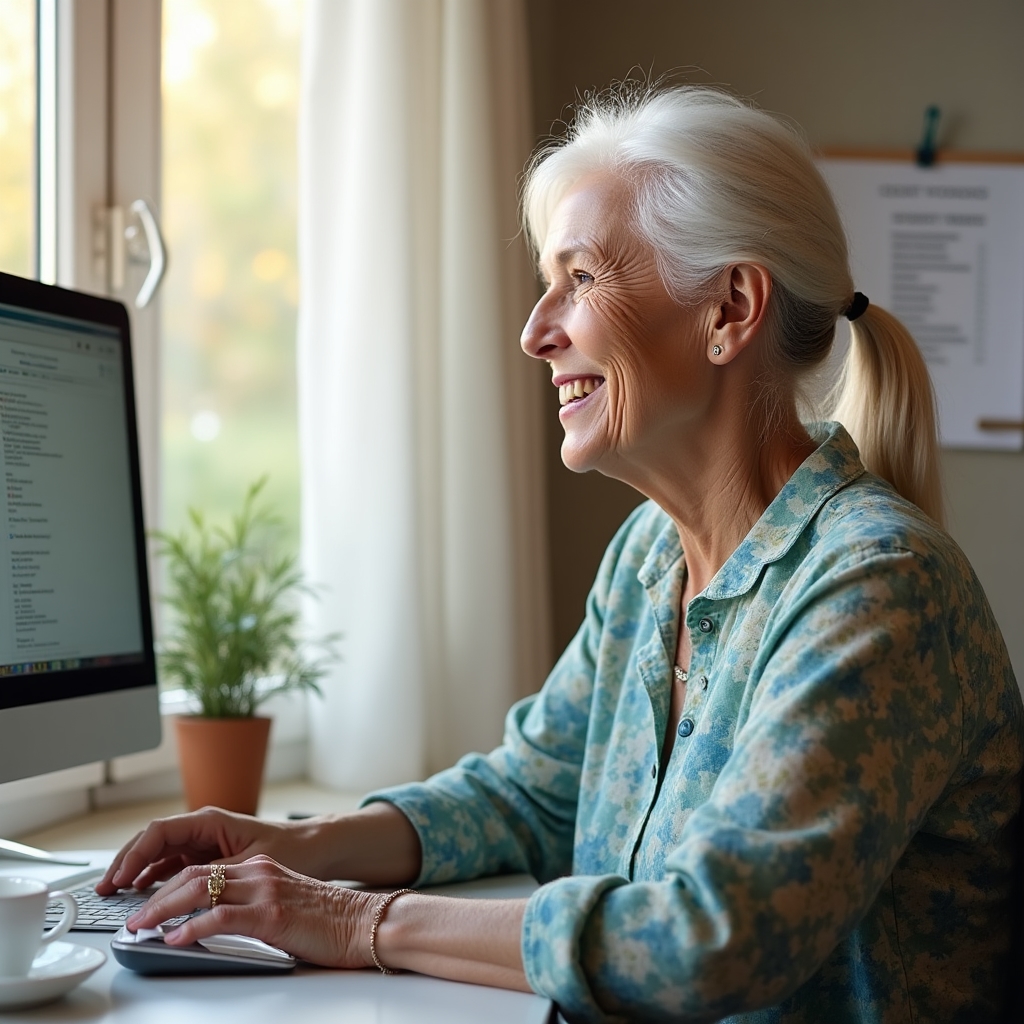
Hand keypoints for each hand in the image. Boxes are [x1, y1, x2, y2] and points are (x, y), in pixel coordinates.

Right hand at [96, 806, 325, 894]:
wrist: (316, 847)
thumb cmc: (291, 848)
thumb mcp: (250, 861)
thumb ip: (215, 873)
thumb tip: (184, 887)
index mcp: (210, 820)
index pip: (160, 831)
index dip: (135, 854)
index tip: (119, 877)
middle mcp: (202, 827)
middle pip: (152, 841)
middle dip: (126, 862)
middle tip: (104, 888)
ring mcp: (203, 842)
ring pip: (159, 854)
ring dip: (135, 871)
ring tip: (114, 893)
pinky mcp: (208, 857)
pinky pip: (172, 865)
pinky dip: (153, 878)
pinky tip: (141, 891)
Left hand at [125, 855, 380, 967]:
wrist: (365, 922)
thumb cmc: (331, 921)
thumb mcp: (285, 904)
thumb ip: (253, 906)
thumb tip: (217, 926)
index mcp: (261, 868)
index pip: (203, 869)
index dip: (170, 886)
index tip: (148, 904)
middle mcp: (259, 872)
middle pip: (194, 875)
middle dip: (156, 895)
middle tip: (133, 916)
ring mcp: (264, 890)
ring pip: (199, 891)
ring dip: (162, 910)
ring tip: (140, 927)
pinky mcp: (271, 913)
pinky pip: (220, 917)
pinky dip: (191, 928)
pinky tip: (175, 939)